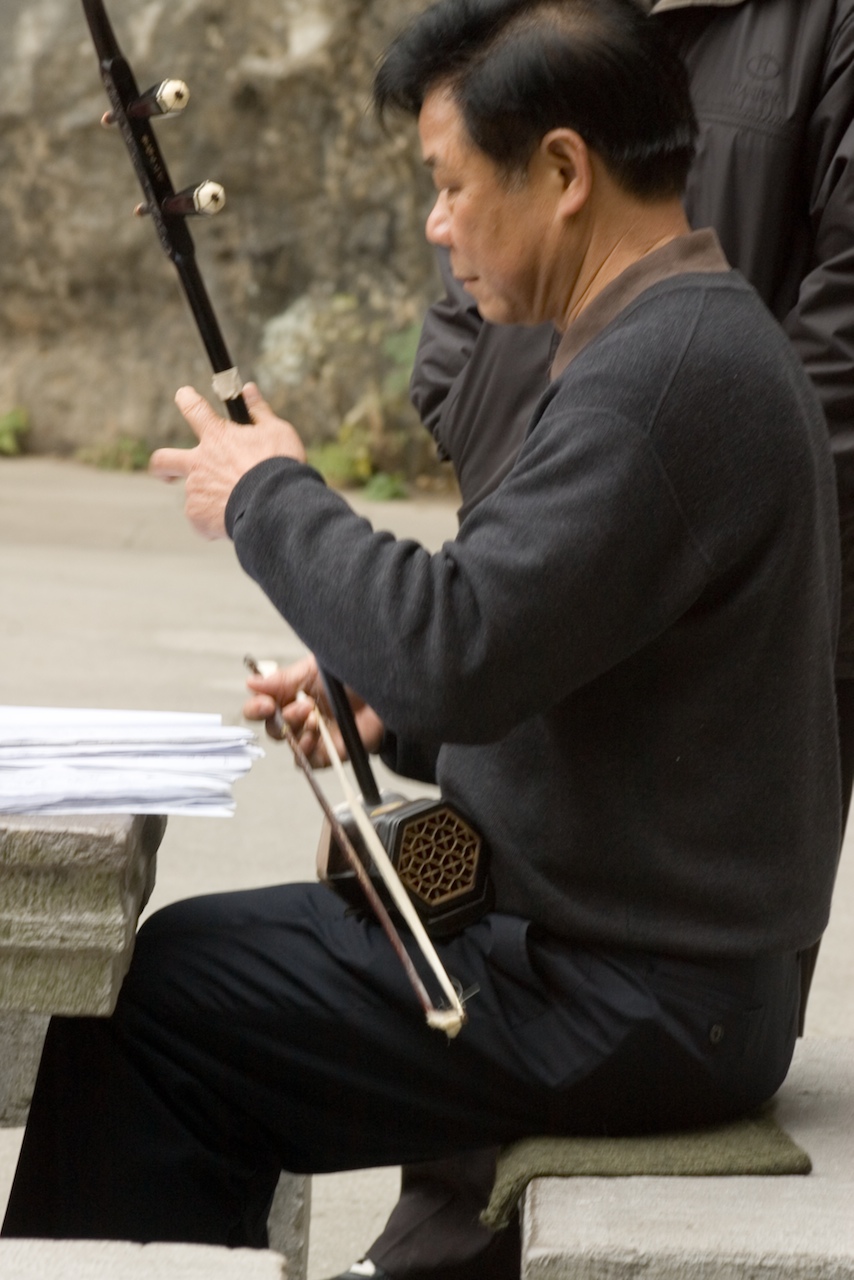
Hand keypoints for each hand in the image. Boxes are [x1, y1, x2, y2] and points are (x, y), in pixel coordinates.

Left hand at [149, 382, 304, 538]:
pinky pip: (201, 520)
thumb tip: (249, 389)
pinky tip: (233, 520)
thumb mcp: (276, 432)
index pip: (193, 408)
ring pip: (193, 495)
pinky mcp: (198, 516)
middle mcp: (199, 463)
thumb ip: (258, 411)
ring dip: (209, 499)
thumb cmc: (279, 466)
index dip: (186, 399)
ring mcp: (195, 490)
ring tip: (236, 506)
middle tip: (168, 473)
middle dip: (162, 466)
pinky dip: (214, 521)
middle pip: (163, 460)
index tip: (184, 395)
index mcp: (216, 437)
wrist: (276, 507)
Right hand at [244, 654, 384, 764]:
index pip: (261, 707)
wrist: (384, 692)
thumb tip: (251, 683)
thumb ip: (283, 679)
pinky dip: (305, 751)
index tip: (266, 703)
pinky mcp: (327, 753)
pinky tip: (316, 738)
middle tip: (305, 707)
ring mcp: (312, 736)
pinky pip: (305, 760)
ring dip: (297, 732)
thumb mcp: (315, 670)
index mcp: (290, 695)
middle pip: (272, 728)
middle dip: (284, 718)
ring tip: (316, 719)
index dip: (257, 708)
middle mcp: (298, 717)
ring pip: (288, 743)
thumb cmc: (351, 677)